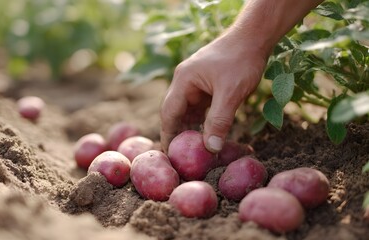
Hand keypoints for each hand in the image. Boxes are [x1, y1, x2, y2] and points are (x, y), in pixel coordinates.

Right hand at [160, 35, 267, 152]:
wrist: (254, 37)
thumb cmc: (241, 60)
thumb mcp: (231, 93)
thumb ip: (219, 120)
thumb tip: (211, 148)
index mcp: (184, 80)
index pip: (169, 112)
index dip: (168, 134)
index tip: (169, 153)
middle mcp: (185, 81)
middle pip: (175, 111)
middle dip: (177, 132)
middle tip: (180, 155)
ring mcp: (195, 82)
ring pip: (188, 110)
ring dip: (190, 127)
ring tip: (192, 148)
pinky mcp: (207, 84)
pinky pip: (200, 106)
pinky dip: (201, 120)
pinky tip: (206, 132)